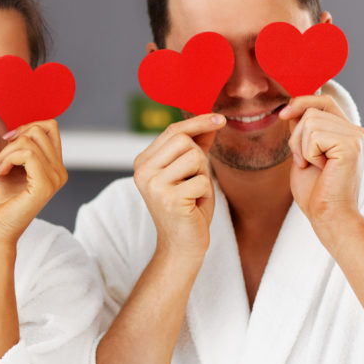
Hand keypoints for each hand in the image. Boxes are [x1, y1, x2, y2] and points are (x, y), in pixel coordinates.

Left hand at [0, 120, 66, 244]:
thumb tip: (23, 127)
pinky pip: (27, 153)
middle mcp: (60, 172)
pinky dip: (6, 159)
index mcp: (56, 167)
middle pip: (40, 130)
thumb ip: (21, 148)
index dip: (26, 127)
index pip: (50, 127)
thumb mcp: (13, 166)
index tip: (6, 143)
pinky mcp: (45, 185)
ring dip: (5, 152)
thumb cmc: (2, 201)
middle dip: (13, 140)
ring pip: (30, 141)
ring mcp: (55, 178)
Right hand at [133, 113, 224, 261]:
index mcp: (143, 162)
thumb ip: (197, 145)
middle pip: (183, 140)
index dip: (198, 123)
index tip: (220, 118)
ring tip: (193, 194)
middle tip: (194, 181)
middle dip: (199, 158)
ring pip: (194, 157)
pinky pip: (202, 180)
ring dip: (203, 176)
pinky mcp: (169, 199)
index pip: (172, 131)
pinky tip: (194, 206)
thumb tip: (211, 119)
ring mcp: (153, 185)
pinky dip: (205, 193)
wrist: (181, 245)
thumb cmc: (188, 207)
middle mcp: (143, 171)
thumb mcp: (191, 172)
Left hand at [279, 95, 363, 239]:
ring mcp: (356, 137)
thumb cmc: (315, 190)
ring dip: (301, 146)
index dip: (302, 101)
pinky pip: (314, 135)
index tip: (283, 115)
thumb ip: (303, 130)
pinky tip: (321, 168)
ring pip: (310, 121)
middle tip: (304, 161)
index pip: (324, 100)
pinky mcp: (352, 145)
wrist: (328, 215)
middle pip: (312, 110)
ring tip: (312, 165)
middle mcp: (356, 132)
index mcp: (347, 132)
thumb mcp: (303, 153)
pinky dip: (308, 153)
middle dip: (296, 136)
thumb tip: (293, 106)